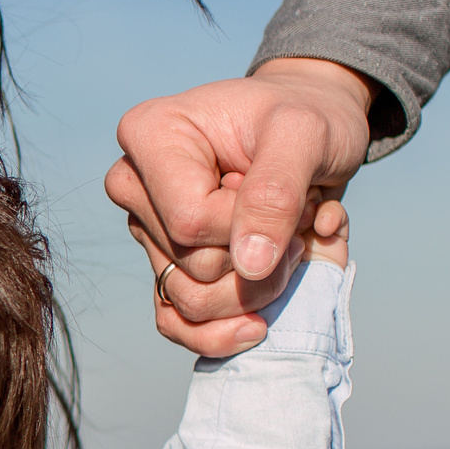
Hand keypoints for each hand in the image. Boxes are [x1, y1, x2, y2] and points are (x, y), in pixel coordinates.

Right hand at [106, 57, 373, 356]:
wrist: (315, 129)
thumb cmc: (309, 117)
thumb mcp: (308, 135)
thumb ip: (276, 192)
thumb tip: (249, 266)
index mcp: (149, 135)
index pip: (190, 222)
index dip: (251, 226)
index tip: (290, 192)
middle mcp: (134, 184)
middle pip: (194, 267)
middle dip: (264, 258)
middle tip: (299, 215)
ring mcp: (147, 229)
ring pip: (193, 302)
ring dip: (259, 289)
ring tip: (290, 240)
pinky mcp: (165, 264)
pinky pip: (176, 323)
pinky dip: (223, 331)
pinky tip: (259, 321)